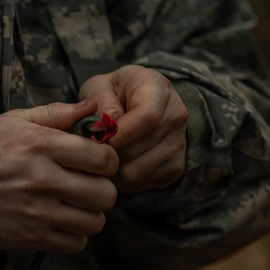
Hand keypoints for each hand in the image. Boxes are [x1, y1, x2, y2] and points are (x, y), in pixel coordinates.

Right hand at [0, 99, 119, 253]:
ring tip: (74, 207)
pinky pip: (75, 244)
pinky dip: (74, 236)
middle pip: (106, 194)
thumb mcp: (14, 121)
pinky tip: (61, 223)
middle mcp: (44, 179)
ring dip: (89, 215)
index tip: (96, 163)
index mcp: (43, 145)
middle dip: (102, 190)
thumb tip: (94, 106)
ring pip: (94, 222)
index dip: (107, 161)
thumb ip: (56, 113)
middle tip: (88, 187)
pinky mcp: (31, 237)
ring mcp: (39, 212)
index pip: (104, 158)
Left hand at [79, 65, 188, 192]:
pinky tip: (117, 164)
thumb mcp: (100, 86)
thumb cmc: (113, 94)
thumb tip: (104, 129)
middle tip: (91, 150)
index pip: (148, 117)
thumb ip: (100, 101)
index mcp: (158, 88)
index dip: (121, 134)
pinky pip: (141, 183)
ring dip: (112, 170)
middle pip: (138, 148)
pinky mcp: (175, 168)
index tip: (100, 139)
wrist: (139, 104)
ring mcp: (178, 144)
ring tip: (102, 157)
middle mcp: (176, 115)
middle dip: (109, 153)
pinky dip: (122, 180)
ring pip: (136, 171)